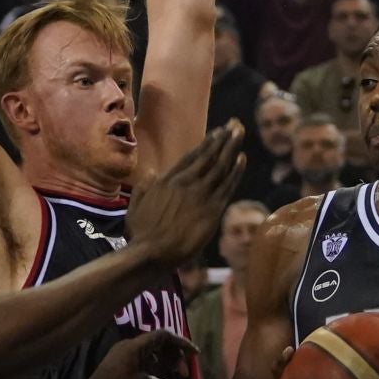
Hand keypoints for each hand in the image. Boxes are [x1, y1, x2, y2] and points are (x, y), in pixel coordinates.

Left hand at [75, 330, 195, 378]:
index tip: (195, 354)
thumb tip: (156, 372)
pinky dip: (154, 368)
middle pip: (157, 343)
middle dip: (174, 355)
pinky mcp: (119, 367)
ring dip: (165, 362)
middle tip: (185, 372)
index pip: (163, 336)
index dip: (181, 343)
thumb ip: (157, 372)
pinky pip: (142, 362)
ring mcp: (122, 356)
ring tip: (177, 376)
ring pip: (150, 353)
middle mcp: (128, 347)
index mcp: (135, 347)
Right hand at [125, 122, 247, 267]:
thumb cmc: (141, 234)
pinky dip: (236, 171)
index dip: (207, 143)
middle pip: (209, 156)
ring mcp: (200, 195)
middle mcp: (185, 183)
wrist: (152, 252)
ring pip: (220, 166)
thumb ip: (144, 187)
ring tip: (240, 133)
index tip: (218, 133)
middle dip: (224, 139)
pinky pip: (227, 186)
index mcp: (167, 180)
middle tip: (235, 125)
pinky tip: (242, 158)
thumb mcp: (135, 206)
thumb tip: (150, 172)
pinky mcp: (211, 209)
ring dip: (232, 148)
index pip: (191, 156)